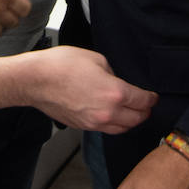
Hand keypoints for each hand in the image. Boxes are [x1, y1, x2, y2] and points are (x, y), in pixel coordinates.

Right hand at [20, 45, 155, 130]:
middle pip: (136, 119)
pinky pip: (105, 129)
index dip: (151, 99)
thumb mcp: (95, 58)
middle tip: (146, 106)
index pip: (142, 100)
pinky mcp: (82, 126)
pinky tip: (112, 116)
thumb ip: (111, 72)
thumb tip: (114, 80)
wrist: (35, 81)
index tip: (153, 97)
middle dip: (144, 112)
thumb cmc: (60, 66)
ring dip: (130, 122)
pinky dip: (114, 124)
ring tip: (132, 114)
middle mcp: (107, 112)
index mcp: (115, 93)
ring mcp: (94, 122)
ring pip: (122, 129)